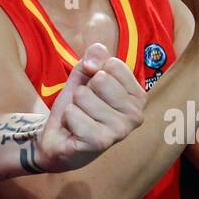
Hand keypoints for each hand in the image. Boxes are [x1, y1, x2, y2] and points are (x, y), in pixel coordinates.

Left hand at [33, 43, 146, 172]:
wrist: (60, 138)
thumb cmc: (80, 105)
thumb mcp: (86, 73)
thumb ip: (95, 55)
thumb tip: (92, 65)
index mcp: (138, 97)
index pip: (113, 64)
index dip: (95, 72)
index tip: (94, 90)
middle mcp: (135, 115)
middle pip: (100, 79)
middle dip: (84, 90)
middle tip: (86, 106)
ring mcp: (120, 131)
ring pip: (83, 95)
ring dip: (74, 105)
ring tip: (80, 118)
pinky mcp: (100, 142)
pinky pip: (72, 113)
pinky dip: (67, 118)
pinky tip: (74, 130)